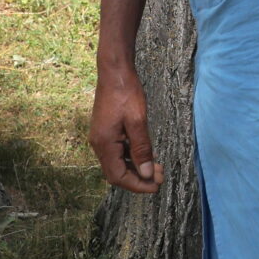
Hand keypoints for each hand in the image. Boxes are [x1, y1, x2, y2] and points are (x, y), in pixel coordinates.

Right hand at [89, 67, 164, 193]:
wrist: (114, 71)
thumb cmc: (126, 93)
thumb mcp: (137, 121)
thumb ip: (142, 149)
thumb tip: (146, 174)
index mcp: (104, 144)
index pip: (118, 176)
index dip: (137, 185)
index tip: (155, 187)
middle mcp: (99, 144)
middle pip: (117, 172)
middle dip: (139, 178)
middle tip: (160, 178)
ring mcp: (101, 138)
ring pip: (118, 162)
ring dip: (137, 168)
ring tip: (158, 169)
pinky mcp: (106, 131)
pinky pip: (118, 151)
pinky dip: (132, 157)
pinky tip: (147, 155)